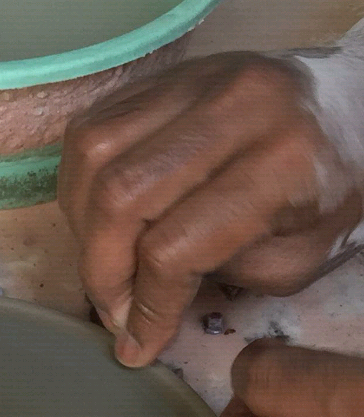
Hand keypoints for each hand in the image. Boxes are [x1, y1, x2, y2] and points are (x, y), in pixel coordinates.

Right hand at [60, 53, 361, 366]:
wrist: (356, 103)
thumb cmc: (336, 188)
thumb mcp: (300, 256)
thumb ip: (221, 279)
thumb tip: (143, 306)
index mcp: (282, 161)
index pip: (175, 247)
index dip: (145, 305)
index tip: (137, 343)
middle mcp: (234, 107)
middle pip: (119, 196)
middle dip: (101, 269)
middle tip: (110, 307)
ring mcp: (195, 79)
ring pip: (92, 154)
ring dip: (80, 222)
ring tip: (103, 257)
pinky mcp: (166, 74)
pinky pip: (92, 126)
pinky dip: (81, 181)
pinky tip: (101, 213)